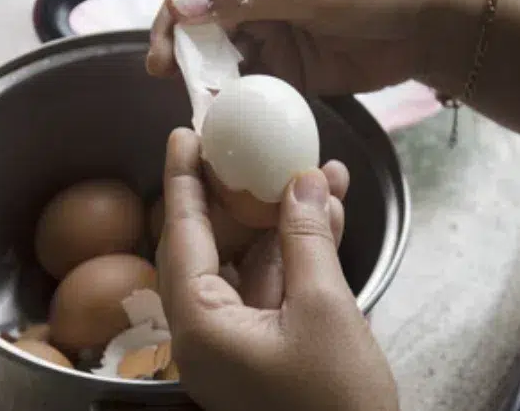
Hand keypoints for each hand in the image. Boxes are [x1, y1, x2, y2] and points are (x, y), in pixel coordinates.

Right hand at [147, 0, 460, 94]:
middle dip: (184, 46)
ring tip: (193, 98)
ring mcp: (267, 30)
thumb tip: (181, 3)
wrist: (428, 28)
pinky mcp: (282, 66)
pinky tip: (222, 111)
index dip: (177, 12)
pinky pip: (248, 82)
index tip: (162, 47)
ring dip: (206, 75)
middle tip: (166, 74)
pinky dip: (235, 96)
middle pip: (203, 19)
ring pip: (221, 53)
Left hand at [157, 128, 398, 410]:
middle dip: (245, 192)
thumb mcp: (325, 311)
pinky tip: (328, 213)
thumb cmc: (336, 403)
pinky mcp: (267, 342)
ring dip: (286, 218)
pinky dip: (300, 251)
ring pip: (253, 259)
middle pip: (215, 241)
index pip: (182, 234)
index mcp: (199, 323)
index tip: (184, 135)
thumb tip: (302, 181)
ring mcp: (238, 335)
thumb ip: (307, 240)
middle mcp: (207, 328)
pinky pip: (275, 283)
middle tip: (253, 146)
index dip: (184, 179)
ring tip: (319, 171)